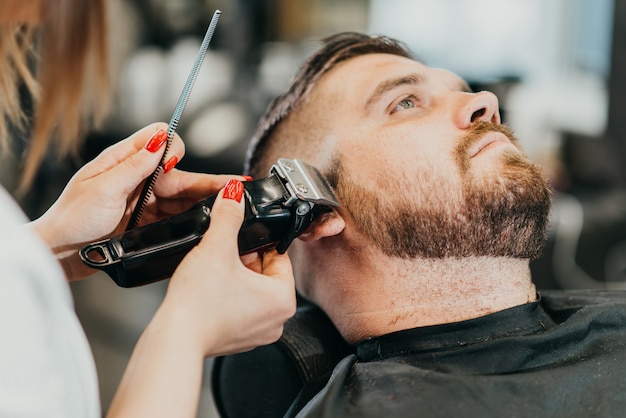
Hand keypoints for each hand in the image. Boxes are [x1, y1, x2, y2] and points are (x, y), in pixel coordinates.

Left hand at [30, 122, 242, 280]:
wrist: (59, 254)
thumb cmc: (71, 219)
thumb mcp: (102, 188)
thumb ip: (135, 165)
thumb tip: (160, 139)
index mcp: (123, 162)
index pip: (159, 141)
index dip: (173, 150)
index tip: (174, 164)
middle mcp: (137, 179)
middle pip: (180, 175)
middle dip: (209, 181)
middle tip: (238, 185)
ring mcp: (144, 202)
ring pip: (183, 197)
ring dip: (206, 201)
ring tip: (231, 206)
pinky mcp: (147, 222)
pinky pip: (176, 217)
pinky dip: (193, 218)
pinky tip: (210, 222)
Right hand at [107, 180, 295, 417]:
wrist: (174, 338)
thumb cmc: (199, 303)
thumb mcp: (217, 247)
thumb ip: (228, 216)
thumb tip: (234, 194)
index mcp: (284, 299)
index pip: (279, 257)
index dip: (258, 241)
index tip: (242, 235)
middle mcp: (276, 321)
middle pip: (265, 273)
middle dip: (245, 258)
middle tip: (223, 251)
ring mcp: (257, 334)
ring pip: (251, 290)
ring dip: (235, 276)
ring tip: (213, 269)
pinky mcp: (237, 340)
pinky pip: (238, 308)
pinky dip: (226, 296)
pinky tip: (208, 289)